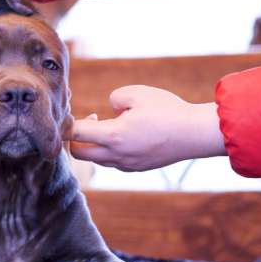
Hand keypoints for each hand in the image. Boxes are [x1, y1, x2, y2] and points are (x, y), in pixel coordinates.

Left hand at [70, 85, 226, 170]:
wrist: (195, 134)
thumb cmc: (167, 110)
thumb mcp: (137, 93)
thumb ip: (115, 98)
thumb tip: (109, 111)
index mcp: (113, 136)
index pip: (74, 133)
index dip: (65, 123)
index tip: (69, 112)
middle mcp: (116, 155)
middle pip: (78, 153)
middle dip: (75, 137)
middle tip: (91, 119)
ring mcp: (126, 164)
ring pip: (95, 159)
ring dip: (93, 144)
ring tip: (110, 125)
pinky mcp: (136, 168)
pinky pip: (111, 162)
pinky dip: (108, 150)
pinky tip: (124, 136)